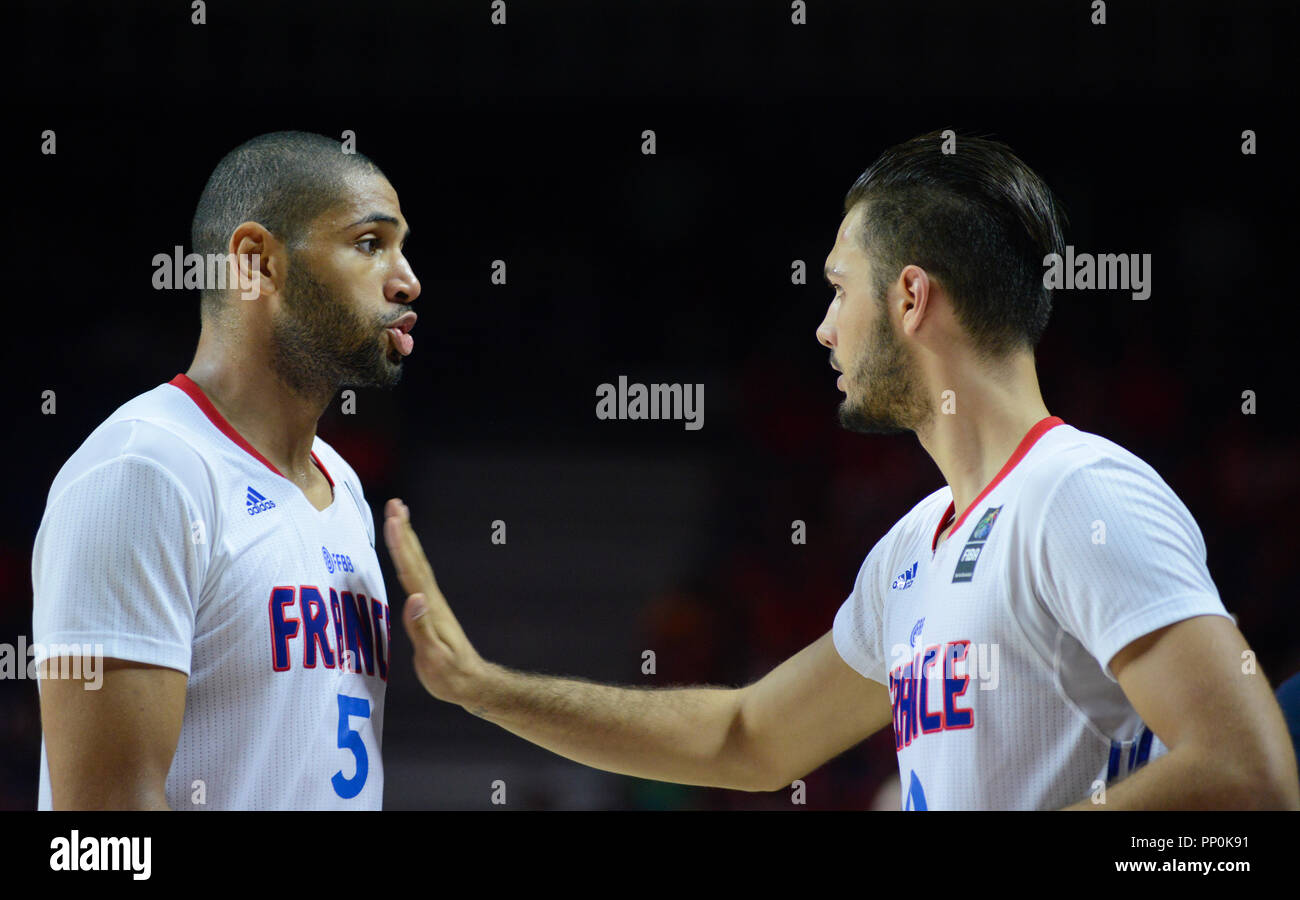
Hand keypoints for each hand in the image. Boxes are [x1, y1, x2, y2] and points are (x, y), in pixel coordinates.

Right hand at [383, 498, 487, 706]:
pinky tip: (405, 556)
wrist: (473, 684)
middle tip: (395, 503)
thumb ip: (422, 628)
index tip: (392, 518)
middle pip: (415, 559)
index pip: (411, 569)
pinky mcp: (431, 611)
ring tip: (398, 517)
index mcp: (429, 607)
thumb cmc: (451, 676)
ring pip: (417, 565)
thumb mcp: (434, 658)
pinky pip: (416, 577)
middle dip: (403, 531)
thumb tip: (414, 598)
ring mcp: (432, 604)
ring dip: (407, 540)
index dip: (400, 543)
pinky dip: (409, 560)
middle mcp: (431, 600)